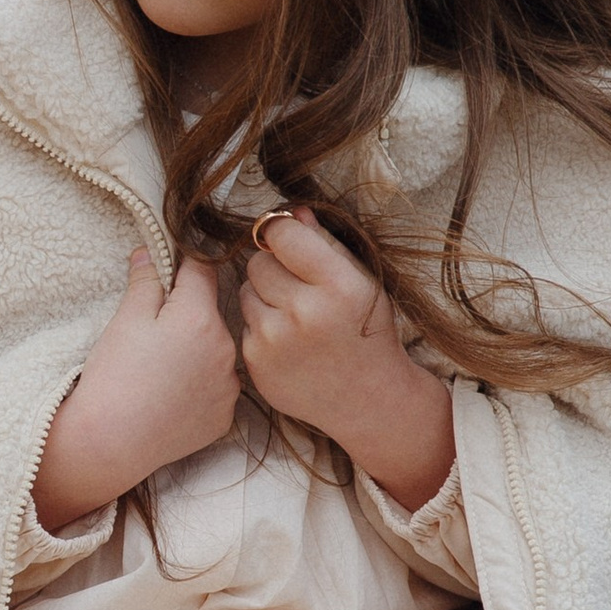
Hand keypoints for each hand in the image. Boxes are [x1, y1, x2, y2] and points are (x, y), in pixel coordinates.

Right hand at [32, 249, 239, 532]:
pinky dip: (199, 388)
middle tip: (153, 335)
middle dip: (187, 316)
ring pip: (216, 353)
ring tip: (161, 371)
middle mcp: (226, 349)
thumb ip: (145, 281)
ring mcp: (229, 387)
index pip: (203, 271)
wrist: (111, 443)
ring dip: (197, 352)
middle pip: (210, 315)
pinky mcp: (224, 417)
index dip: (183, 267)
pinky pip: (217, 390)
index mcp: (200, 317)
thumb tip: (150, 252)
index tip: (168, 273)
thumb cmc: (114, 377)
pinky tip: (170, 397)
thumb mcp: (125, 319)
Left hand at [239, 209, 454, 509]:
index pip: (281, 234)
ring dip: (264, 296)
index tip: (289, 241)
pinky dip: (261, 326)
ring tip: (295, 315)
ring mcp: (276, 341)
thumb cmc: (367, 331)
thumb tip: (291, 211)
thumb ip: (326, 243)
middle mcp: (306, 313)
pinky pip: (243, 324)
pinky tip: (288, 341)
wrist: (367, 398)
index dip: (282, 233)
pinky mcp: (257, 363)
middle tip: (299, 286)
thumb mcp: (361, 281)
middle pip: (257, 261)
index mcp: (338, 285)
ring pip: (245, 290)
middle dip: (274, 266)